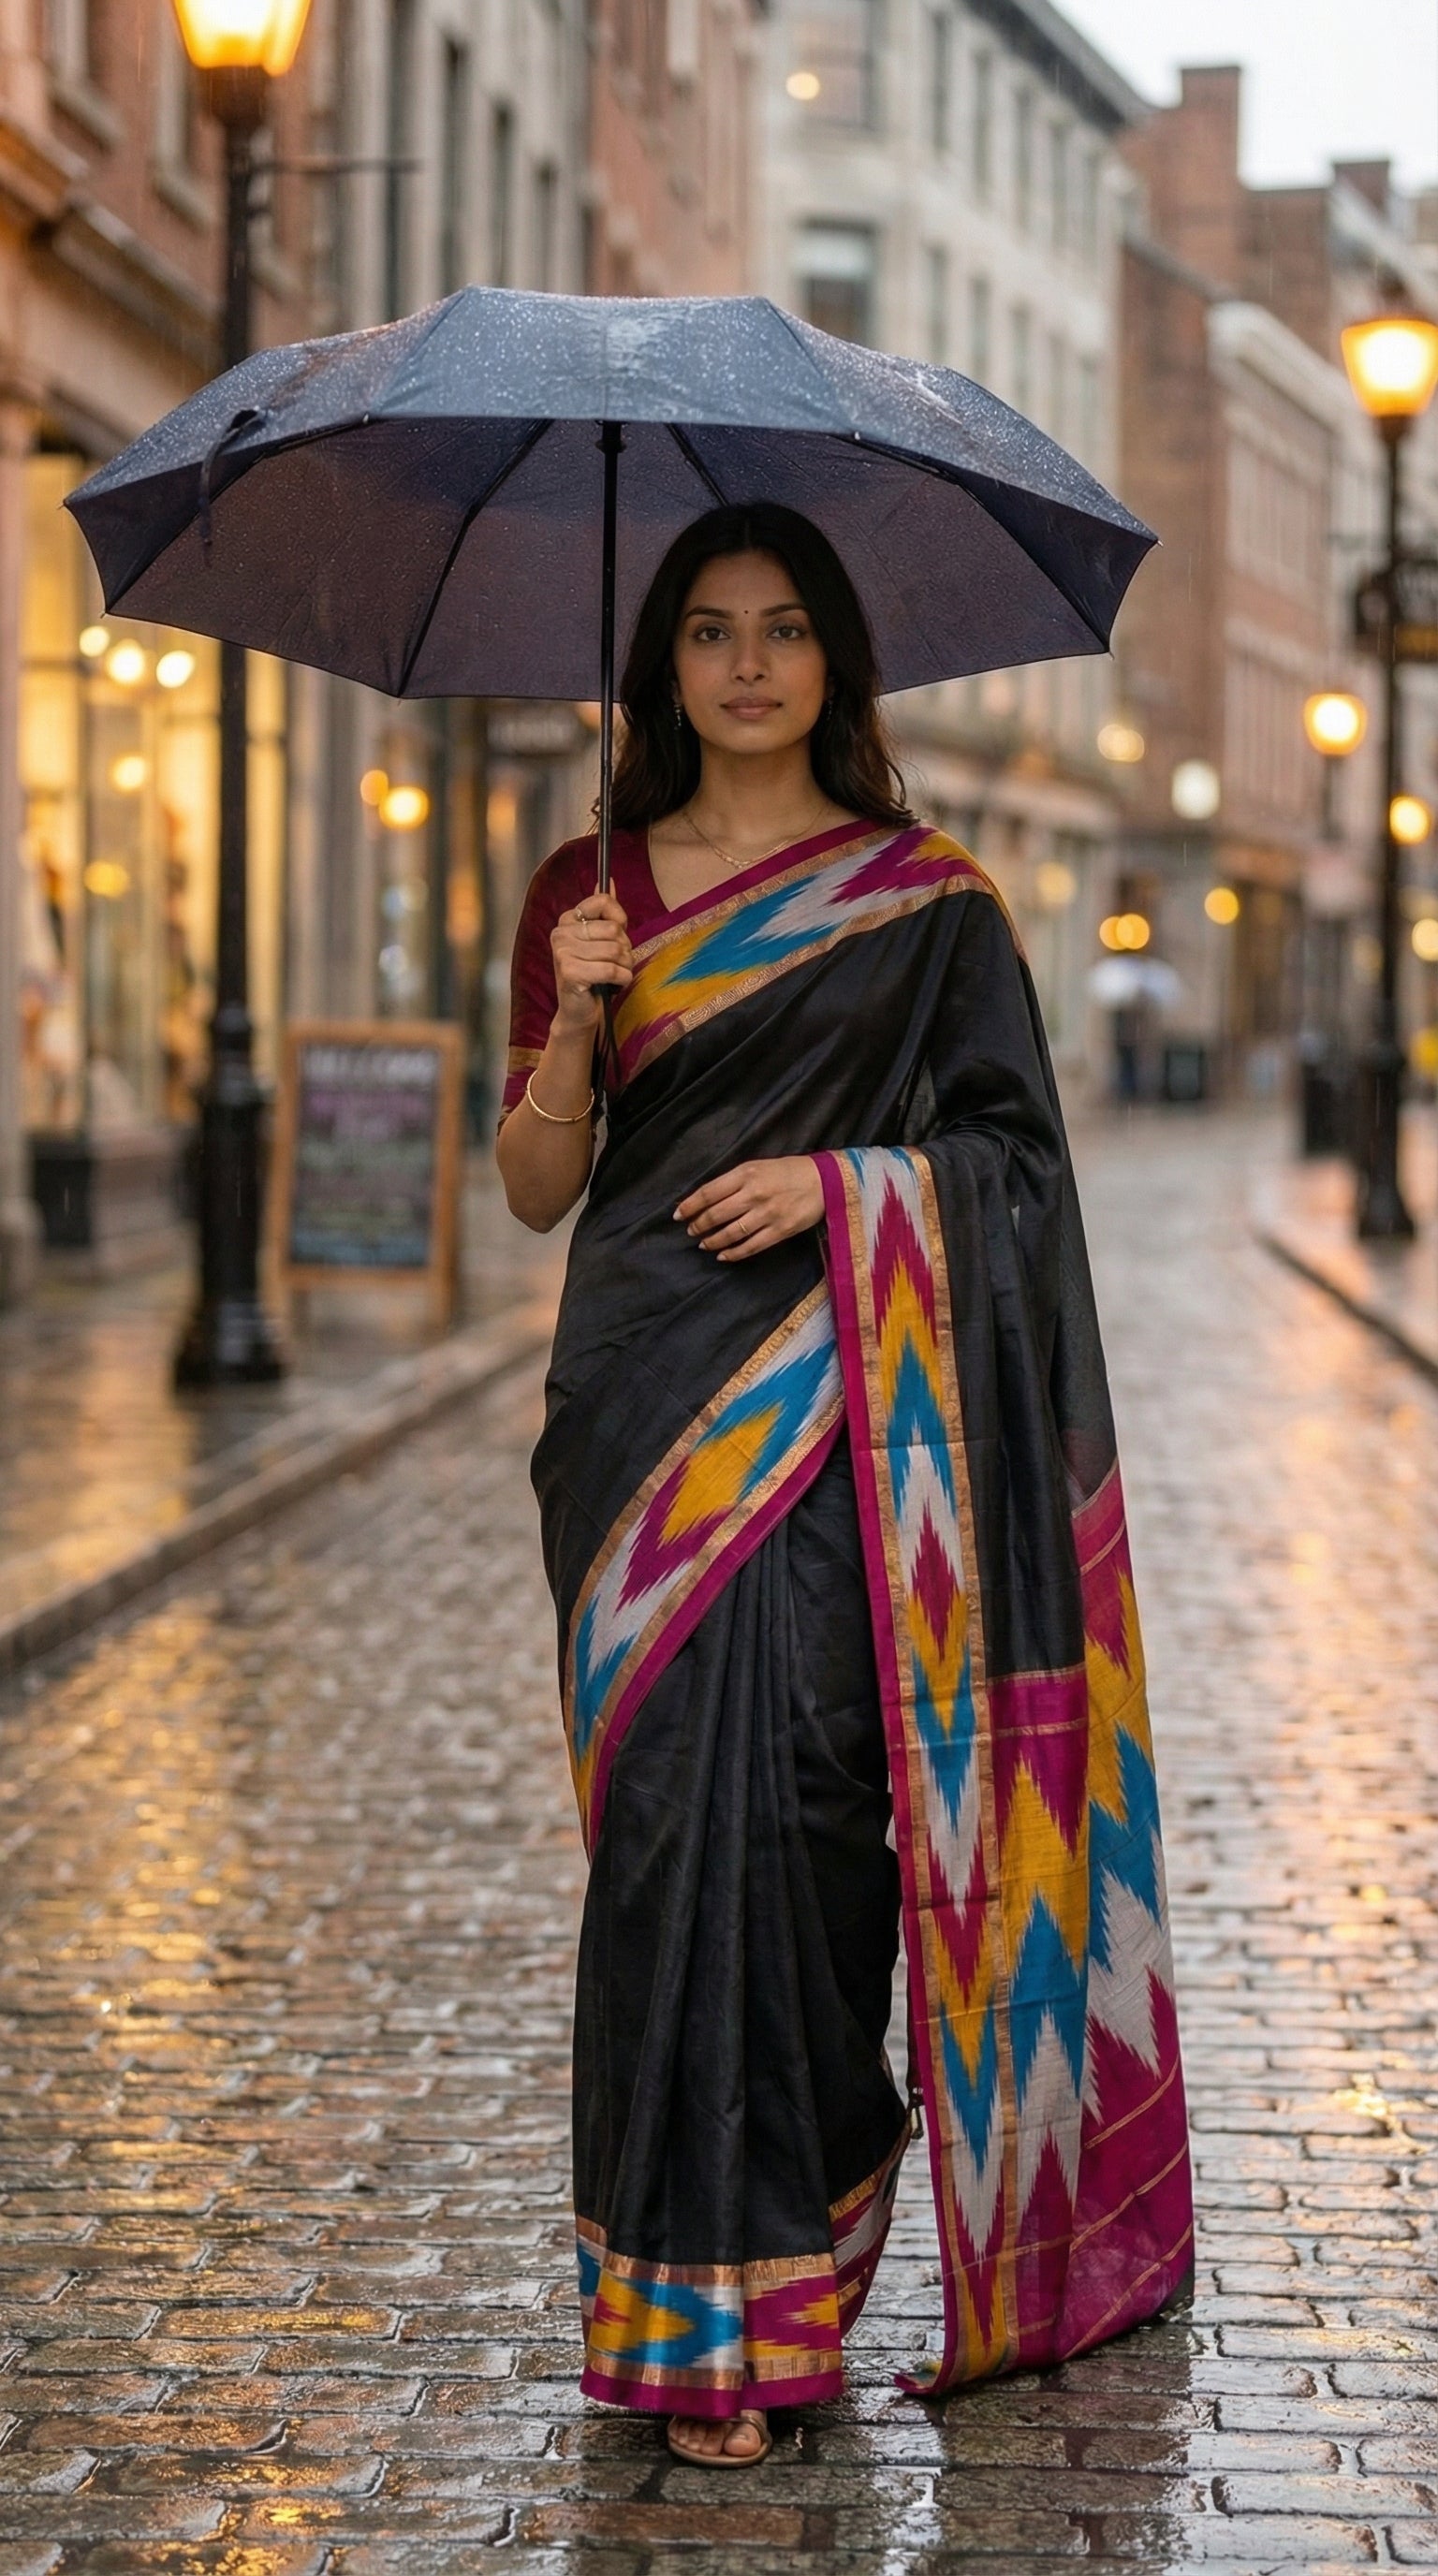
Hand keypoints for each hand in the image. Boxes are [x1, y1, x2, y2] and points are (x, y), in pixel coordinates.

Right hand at [551, 891, 632, 1034]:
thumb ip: (603, 911)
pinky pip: (612, 970)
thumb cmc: (593, 975)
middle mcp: (561, 933)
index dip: (620, 919)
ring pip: (616, 950)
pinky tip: (613, 985)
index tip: (617, 936)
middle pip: (614, 929)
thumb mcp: (599, 940)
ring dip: (625, 967)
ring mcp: (562, 953)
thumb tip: (608, 880)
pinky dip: (622, 980)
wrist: (579, 1013)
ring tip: (614, 975)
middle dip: (625, 949)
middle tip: (615, 963)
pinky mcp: (569, 973)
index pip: (603, 901)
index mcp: (567, 920)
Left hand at [675, 1157, 823, 1260]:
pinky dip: (733, 1253)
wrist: (826, 1181)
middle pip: (716, 1214)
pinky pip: (751, 1246)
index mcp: (747, 1173)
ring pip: (731, 1233)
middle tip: (691, 1231)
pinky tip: (723, 1255)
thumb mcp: (758, 1166)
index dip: (690, 1205)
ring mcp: (768, 1214)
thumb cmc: (788, 1172)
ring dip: (713, 1241)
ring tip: (704, 1244)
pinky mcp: (780, 1231)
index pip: (709, 1192)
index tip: (678, 1214)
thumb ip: (734, 1181)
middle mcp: (755, 1194)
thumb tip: (707, 1199)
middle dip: (699, 1226)